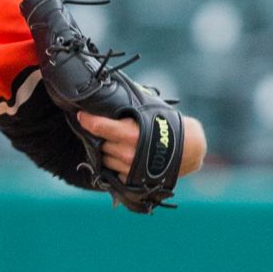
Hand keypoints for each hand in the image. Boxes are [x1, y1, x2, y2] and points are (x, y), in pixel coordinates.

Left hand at [77, 111, 207, 178]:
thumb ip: (132, 105)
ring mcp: (128, 168)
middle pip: (100, 142)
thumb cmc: (172, 127)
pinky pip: (112, 170)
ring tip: (116, 142)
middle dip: (100, 135)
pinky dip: (114, 163)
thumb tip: (114, 92)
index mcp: (131, 134)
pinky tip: (121, 155)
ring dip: (106, 149)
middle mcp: (127, 153)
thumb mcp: (152, 111)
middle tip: (105, 128)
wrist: (191, 152)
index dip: (88, 120)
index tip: (82, 116)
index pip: (100, 127)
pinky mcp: (130, 180)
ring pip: (104, 157)